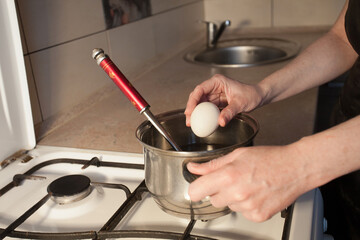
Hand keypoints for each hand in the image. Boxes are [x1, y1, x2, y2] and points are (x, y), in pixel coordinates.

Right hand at [184, 74, 264, 126]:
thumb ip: (230, 112)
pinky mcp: (216, 101)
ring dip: (195, 113)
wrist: (257, 97)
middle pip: (197, 96)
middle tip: (189, 120)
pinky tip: (199, 122)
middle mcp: (214, 86)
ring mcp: (214, 94)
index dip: (193, 100)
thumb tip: (220, 122)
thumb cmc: (251, 95)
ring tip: (191, 123)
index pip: (200, 89)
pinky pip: (206, 108)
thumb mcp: (241, 104)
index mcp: (218, 81)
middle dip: (191, 108)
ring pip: (199, 103)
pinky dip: (202, 115)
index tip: (190, 111)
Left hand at [187, 145, 308, 221]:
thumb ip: (212, 164)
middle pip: (212, 199)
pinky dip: (246, 205)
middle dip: (218, 190)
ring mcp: (248, 207)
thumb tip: (193, 168)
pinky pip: (242, 212)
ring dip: (233, 197)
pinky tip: (256, 193)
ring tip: (248, 184)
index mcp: (228, 176)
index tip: (199, 186)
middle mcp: (237, 194)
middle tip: (233, 179)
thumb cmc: (270, 158)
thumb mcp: (237, 155)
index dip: (196, 188)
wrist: (296, 168)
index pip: (196, 191)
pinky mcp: (258, 216)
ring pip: (228, 206)